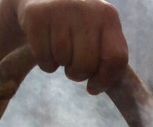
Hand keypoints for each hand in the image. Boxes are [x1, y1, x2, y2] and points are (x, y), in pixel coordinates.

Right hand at [11, 0, 127, 92]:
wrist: (42, 0)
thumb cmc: (77, 27)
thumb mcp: (98, 35)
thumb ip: (110, 59)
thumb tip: (113, 92)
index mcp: (108, 16)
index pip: (116, 58)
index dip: (105, 79)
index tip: (93, 87)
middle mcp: (87, 8)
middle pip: (86, 65)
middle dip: (78, 73)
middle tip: (73, 64)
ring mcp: (61, 9)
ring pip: (63, 61)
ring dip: (60, 64)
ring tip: (60, 49)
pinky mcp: (37, 15)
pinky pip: (44, 58)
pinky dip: (45, 62)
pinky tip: (46, 47)